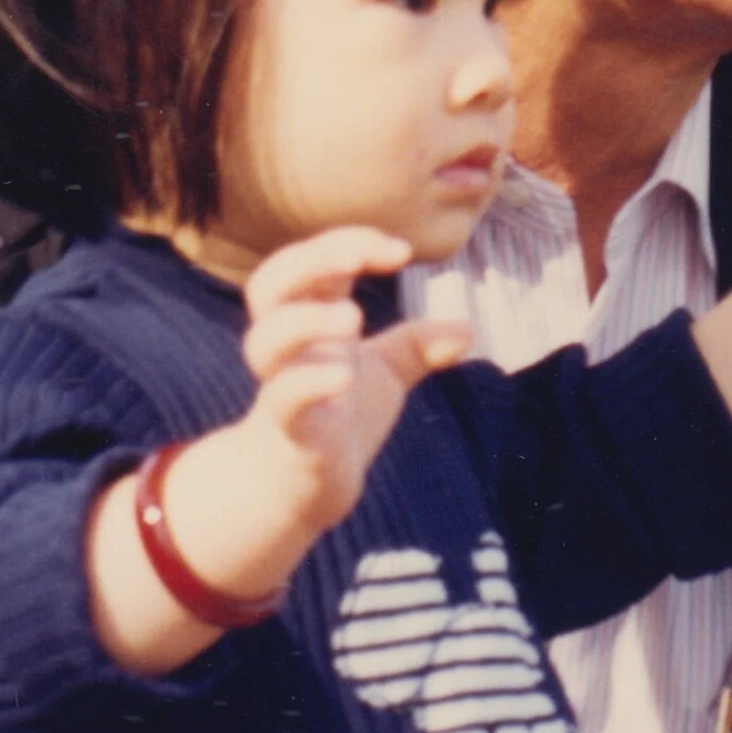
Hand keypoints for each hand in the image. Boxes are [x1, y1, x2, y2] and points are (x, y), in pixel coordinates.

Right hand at [241, 226, 470, 541]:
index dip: (350, 242)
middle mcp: (290, 348)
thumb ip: (417, 346)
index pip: (313, 261)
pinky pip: (283, 400)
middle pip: (269, 285)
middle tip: (358, 258)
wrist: (306, 490)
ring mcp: (282, 386)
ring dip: (305, 320)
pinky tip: (343, 375)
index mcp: (310, 322)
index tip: (401, 251)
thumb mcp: (385, 373)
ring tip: (353, 316)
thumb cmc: (337, 418)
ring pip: (264, 343)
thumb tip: (467, 330)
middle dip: (309, 260)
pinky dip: (308, 383)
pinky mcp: (288, 431)